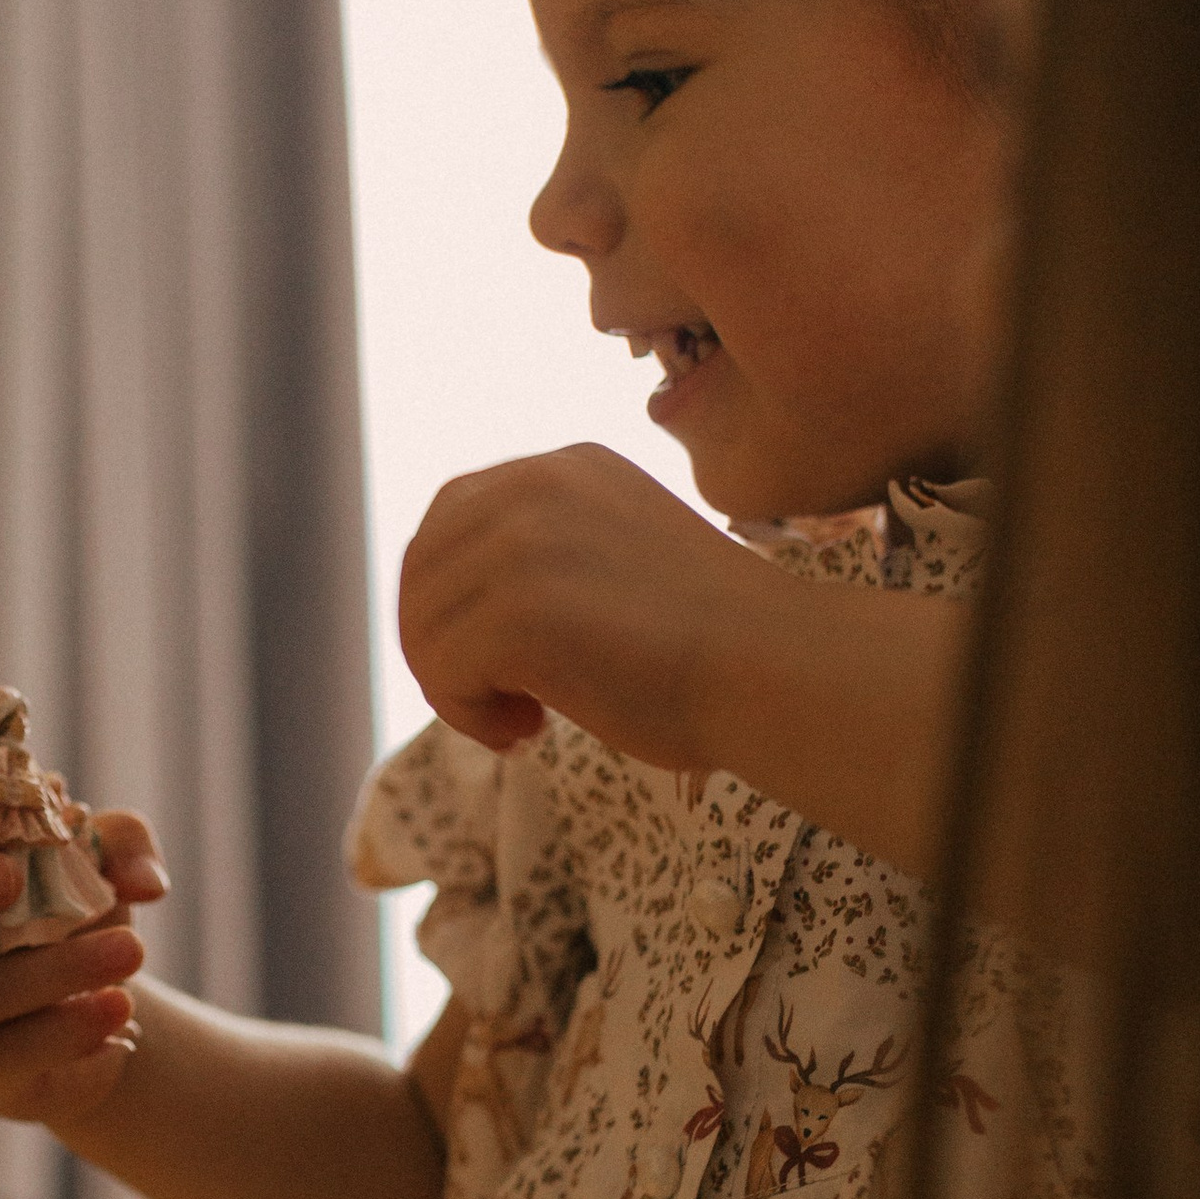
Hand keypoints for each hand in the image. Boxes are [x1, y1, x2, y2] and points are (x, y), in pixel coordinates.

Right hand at [0, 803, 168, 1133]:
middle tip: (13, 877)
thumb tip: (143, 880)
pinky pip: (13, 1062)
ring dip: (52, 970)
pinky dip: (73, 1038)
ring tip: (132, 949)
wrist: (107, 1009)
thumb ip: (121, 845)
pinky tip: (122, 1033)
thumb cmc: (82, 915)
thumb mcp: (107, 864)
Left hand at [399, 445, 787, 766]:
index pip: (451, 518)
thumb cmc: (717, 646)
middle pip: (421, 570)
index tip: (505, 659)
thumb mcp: (619, 559)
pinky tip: (530, 732)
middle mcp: (537, 484)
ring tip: (523, 723)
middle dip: (442, 646)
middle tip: (505, 703)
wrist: (778, 670)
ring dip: (457, 688)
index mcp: (567, 466)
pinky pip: (439, 669)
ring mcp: (523, 541)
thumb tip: (461, 605)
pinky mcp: (516, 607)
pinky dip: (467, 714)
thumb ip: (550, 555)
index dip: (453, 599)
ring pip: (423, 624)